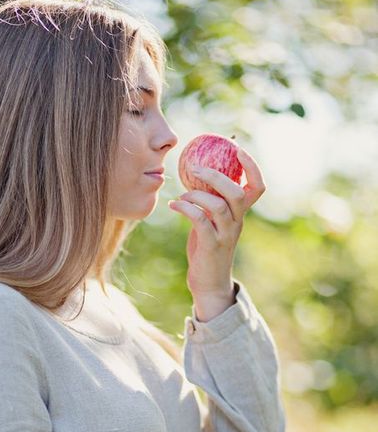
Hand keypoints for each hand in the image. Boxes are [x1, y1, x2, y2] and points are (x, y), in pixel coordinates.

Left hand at [168, 147, 265, 297]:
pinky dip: (185, 209)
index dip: (251, 166)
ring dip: (195, 195)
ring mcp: (225, 235)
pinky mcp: (211, 246)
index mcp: (241, 213)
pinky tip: (173, 206)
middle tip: (193, 168)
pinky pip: (200, 221)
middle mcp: (237, 222)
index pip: (257, 186)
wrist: (208, 283)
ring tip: (181, 196)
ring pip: (217, 205)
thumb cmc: (207, 248)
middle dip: (215, 176)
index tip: (236, 148)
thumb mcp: (212, 221)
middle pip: (236, 192)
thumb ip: (210, 201)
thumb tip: (196, 172)